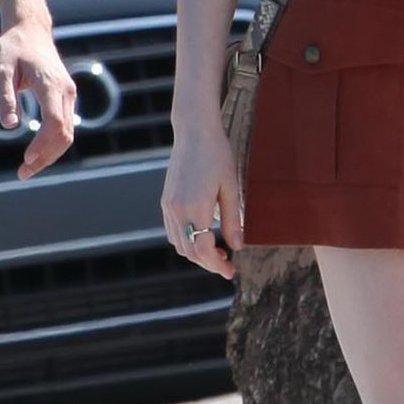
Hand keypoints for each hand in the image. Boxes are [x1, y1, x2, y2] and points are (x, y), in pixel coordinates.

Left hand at [0, 17, 75, 175]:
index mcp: (51, 84)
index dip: (43, 145)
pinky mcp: (65, 97)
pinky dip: (52, 144)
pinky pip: (64, 126)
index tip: (26, 159)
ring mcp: (69, 95)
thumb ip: (5, 96)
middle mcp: (66, 91)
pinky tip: (36, 154)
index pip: (54, 122)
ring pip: (67, 133)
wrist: (30, 29)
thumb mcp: (0, 69)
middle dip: (45, 157)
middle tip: (22, 173)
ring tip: (27, 169)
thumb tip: (9, 125)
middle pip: (64, 134)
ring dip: (50, 155)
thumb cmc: (12, 48)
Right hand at [162, 115, 239, 280]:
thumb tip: (237, 246)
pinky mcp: (166, 201)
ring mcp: (168, 206)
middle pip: (188, 251)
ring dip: (196, 253)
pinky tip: (203, 235)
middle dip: (207, 262)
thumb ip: (233, 220)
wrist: (194, 132)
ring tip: (217, 251)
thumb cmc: (217, 156)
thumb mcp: (231, 188)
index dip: (216, 265)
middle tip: (228, 265)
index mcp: (195, 207)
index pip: (202, 249)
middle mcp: (177, 210)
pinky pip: (173, 231)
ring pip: (178, 244)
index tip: (230, 271)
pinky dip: (186, 241)